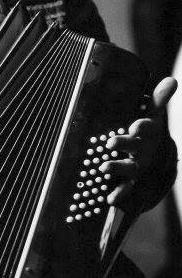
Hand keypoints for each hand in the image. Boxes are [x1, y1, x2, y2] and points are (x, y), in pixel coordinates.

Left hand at [101, 76, 177, 205]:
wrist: (157, 159)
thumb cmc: (149, 132)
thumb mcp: (154, 115)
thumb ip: (159, 99)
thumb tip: (173, 80)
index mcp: (146, 132)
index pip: (145, 126)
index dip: (141, 125)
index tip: (134, 125)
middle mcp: (142, 149)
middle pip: (134, 146)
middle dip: (123, 144)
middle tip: (110, 142)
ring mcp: (137, 165)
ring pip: (128, 167)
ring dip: (116, 167)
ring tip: (103, 167)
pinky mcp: (129, 179)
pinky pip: (124, 187)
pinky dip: (118, 193)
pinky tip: (109, 198)